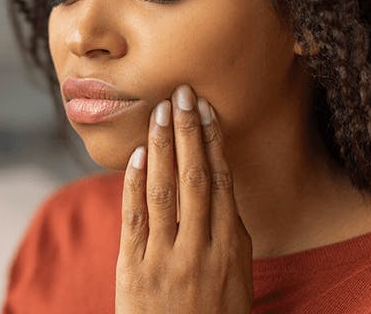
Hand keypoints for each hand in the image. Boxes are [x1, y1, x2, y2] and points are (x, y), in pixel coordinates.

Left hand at [115, 84, 253, 312]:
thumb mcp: (235, 279)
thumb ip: (228, 236)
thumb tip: (221, 189)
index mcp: (231, 249)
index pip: (221, 183)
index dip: (213, 143)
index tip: (206, 109)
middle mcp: (201, 250)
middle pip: (195, 178)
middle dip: (188, 132)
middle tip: (183, 93)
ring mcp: (167, 258)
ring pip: (165, 191)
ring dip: (162, 146)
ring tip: (159, 111)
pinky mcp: (135, 269)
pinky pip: (135, 217)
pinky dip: (136, 182)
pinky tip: (138, 154)